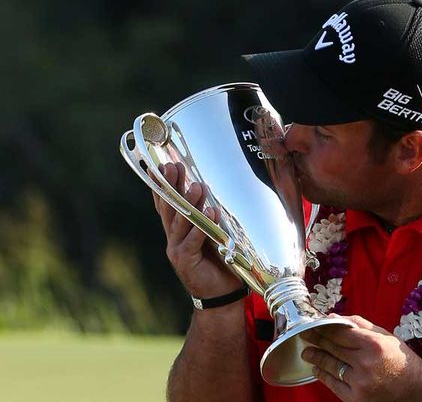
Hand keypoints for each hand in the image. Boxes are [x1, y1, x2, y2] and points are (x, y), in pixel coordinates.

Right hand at [151, 162, 240, 297]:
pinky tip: (210, 214)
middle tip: (174, 166)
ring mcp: (177, 249)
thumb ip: (210, 216)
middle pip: (169, 208)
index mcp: (178, 229)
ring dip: (189, 203)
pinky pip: (192, 241)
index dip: (163, 184)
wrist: (222, 294)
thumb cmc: (220, 260)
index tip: (163, 164)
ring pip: (180, 222)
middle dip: (171, 186)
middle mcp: (173, 237)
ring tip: (198, 186)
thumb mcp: (214, 233)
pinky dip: (200, 227)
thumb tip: (214, 190)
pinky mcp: (185, 261)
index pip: (167, 203)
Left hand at [300, 314, 421, 401]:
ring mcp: (359, 383)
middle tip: (307, 334)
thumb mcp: (387, 337)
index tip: (315, 323)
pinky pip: (333, 384)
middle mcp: (365, 363)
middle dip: (317, 339)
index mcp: (374, 345)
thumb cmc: (402, 362)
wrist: (417, 391)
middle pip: (332, 347)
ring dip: (316, 356)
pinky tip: (317, 369)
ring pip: (330, 365)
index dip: (324, 327)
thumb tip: (336, 317)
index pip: (339, 333)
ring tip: (308, 351)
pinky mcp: (356, 398)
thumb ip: (360, 325)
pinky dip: (323, 375)